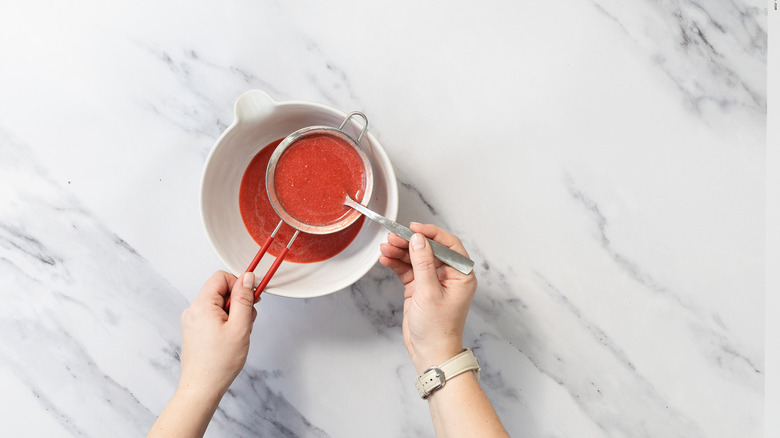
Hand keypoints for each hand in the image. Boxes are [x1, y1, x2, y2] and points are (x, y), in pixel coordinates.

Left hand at [148, 271, 258, 437]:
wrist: (202, 388)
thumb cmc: (219, 363)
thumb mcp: (240, 327)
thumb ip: (244, 299)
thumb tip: (247, 277)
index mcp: (202, 305)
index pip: (221, 277)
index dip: (239, 284)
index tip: (251, 298)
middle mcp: (193, 310)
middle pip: (221, 291)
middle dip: (239, 303)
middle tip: (246, 322)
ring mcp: (193, 321)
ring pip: (220, 305)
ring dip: (234, 315)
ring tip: (238, 335)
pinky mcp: (195, 331)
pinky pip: (214, 317)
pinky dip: (226, 323)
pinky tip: (230, 339)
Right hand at [379, 223, 476, 373]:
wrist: (430, 353)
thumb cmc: (437, 329)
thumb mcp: (429, 293)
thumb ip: (423, 263)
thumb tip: (418, 240)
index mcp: (461, 275)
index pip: (448, 245)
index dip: (431, 234)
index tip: (414, 228)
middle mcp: (448, 275)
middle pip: (429, 250)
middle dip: (410, 243)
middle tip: (393, 238)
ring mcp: (433, 281)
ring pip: (416, 258)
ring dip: (400, 252)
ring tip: (385, 248)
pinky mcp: (419, 288)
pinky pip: (408, 269)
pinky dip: (397, 263)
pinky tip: (386, 259)